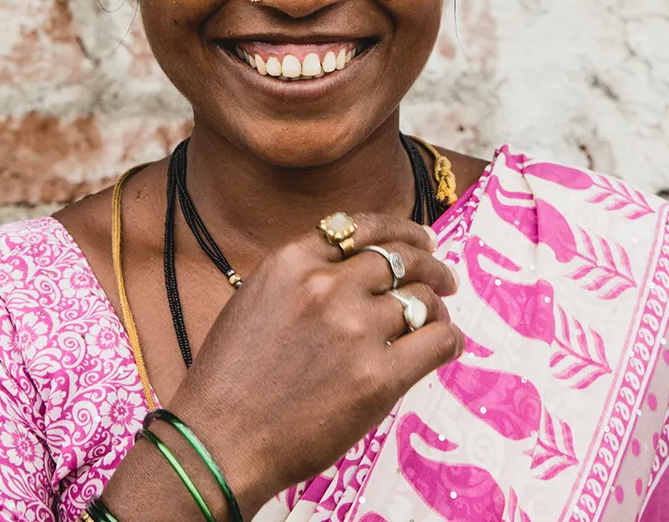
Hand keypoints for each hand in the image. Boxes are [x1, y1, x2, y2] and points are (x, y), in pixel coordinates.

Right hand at [166, 214, 462, 512]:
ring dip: (437, 305)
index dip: (399, 230)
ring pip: (421, 298)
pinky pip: (436, 341)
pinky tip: (447, 345)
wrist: (220, 441)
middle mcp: (326, 286)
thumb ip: (302, 277)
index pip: (360, 228)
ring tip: (439, 317)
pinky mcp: (378, 376)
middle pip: (400, 257)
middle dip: (430, 263)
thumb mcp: (255, 299)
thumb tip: (355, 268)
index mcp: (292, 262)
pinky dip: (448, 339)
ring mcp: (355, 329)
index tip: (419, 238)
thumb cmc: (231, 379)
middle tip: (444, 277)